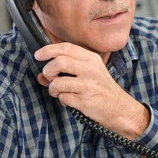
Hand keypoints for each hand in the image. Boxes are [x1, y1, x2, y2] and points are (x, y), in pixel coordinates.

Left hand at [35, 42, 149, 138]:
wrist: (120, 109)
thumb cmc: (103, 90)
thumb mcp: (89, 74)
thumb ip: (66, 71)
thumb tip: (41, 75)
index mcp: (91, 59)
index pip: (66, 48)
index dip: (48, 50)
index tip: (38, 55)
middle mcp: (90, 69)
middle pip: (59, 62)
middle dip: (48, 70)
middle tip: (50, 77)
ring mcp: (88, 85)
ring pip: (57, 82)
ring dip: (52, 88)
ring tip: (57, 91)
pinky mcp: (85, 100)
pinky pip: (63, 97)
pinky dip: (62, 100)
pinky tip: (69, 101)